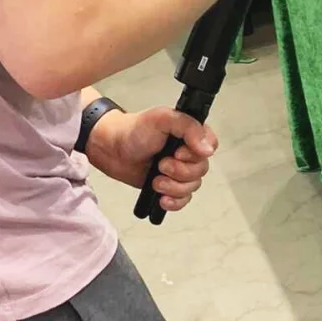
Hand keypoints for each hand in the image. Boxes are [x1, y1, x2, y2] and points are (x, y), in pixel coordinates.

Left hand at [85, 107, 217, 212]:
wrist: (111, 149)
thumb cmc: (133, 130)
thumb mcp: (161, 119)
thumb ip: (187, 127)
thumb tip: (207, 148)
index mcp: (189, 133)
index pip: (211, 146)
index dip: (197, 154)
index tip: (178, 153)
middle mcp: (187, 151)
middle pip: (201, 170)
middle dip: (180, 172)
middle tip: (161, 164)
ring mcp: (178, 170)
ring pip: (192, 187)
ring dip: (174, 187)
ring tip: (156, 180)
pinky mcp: (169, 186)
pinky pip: (183, 200)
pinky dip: (174, 202)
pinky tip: (162, 197)